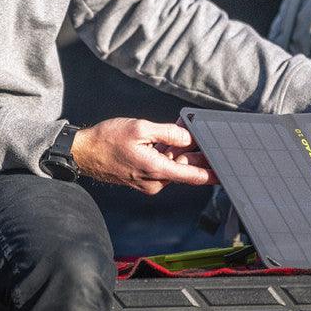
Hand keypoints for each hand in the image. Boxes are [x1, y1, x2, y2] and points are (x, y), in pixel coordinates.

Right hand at [71, 118, 218, 194]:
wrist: (84, 152)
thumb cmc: (108, 140)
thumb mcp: (140, 128)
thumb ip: (168, 133)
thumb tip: (188, 137)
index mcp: (156, 169)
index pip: (192, 176)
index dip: (211, 174)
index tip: (226, 173)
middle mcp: (154, 181)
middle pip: (184, 169)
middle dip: (195, 154)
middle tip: (206, 139)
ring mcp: (148, 182)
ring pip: (172, 167)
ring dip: (179, 152)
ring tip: (182, 132)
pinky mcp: (142, 179)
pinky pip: (161, 167)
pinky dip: (167, 155)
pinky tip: (167, 141)